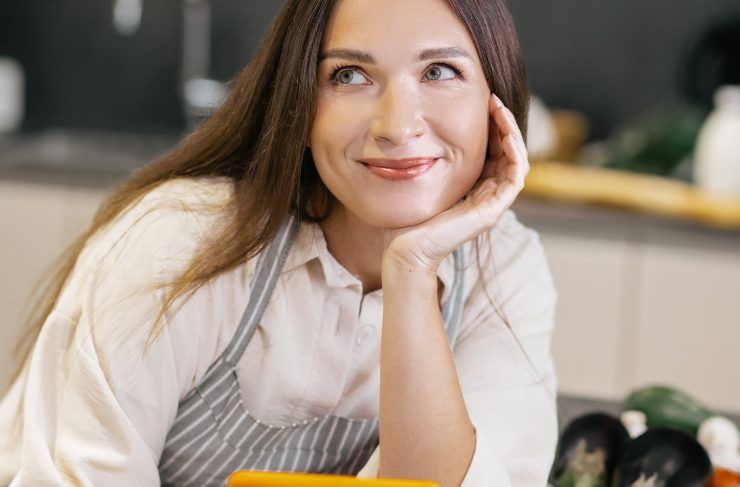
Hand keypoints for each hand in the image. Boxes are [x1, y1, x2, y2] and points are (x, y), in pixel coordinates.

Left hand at [382, 92, 529, 272]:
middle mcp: (486, 195)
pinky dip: (516, 154)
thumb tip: (421, 131)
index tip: (483, 102)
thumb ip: (431, 160)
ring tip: (500, 110)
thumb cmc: (408, 219)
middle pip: (508, 152)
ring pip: (517, 160)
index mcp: (473, 188)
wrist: (405, 248)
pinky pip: (516, 177)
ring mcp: (492, 204)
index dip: (492, 125)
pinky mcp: (493, 211)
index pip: (494, 151)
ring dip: (512, 132)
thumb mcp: (423, 179)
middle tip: (493, 99)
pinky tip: (506, 134)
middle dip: (503, 123)